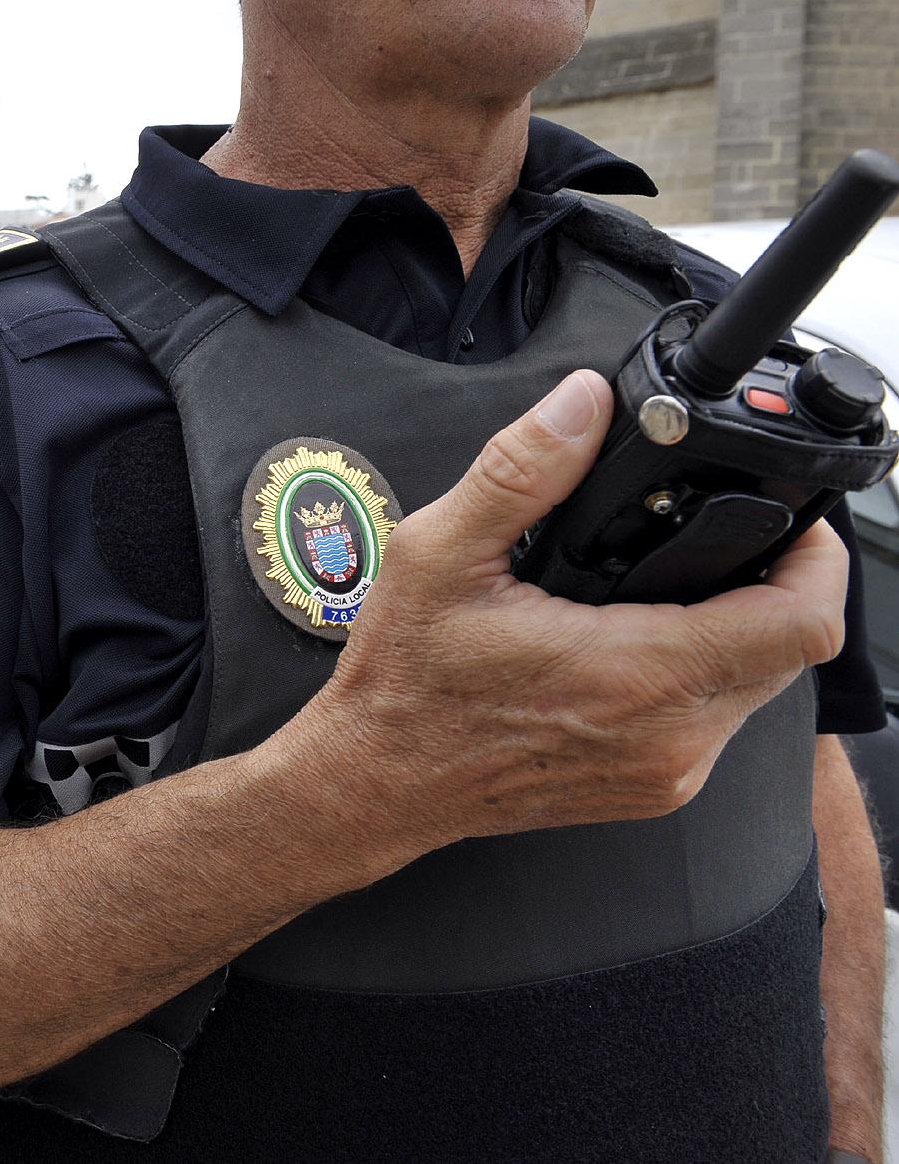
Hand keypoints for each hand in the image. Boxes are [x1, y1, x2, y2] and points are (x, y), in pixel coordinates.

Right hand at [276, 369, 848, 854]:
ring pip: (760, 688)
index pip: (801, 623)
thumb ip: (520, 469)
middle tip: (719, 539)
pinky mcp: (654, 791)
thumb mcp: (439, 554)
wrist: (377, 783)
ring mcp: (666, 774)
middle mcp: (668, 737)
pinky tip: (645, 642)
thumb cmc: (405, 683)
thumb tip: (583, 403)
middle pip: (792, 651)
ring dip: (740, 631)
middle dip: (774, 586)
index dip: (817, 560)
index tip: (787, 522)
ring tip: (673, 587)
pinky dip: (704, 674)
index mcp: (632, 675)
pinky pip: (719, 721)